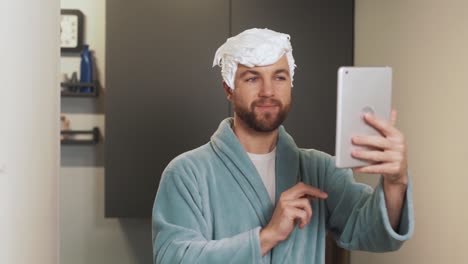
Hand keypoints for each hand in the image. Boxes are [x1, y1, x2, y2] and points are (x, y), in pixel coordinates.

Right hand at [259, 182, 327, 255]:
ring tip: (305, 221)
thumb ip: (300, 201)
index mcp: (286, 194)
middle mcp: (285, 196)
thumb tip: (314, 195)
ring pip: (306, 202)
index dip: (312, 189)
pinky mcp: (287, 211)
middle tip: (325, 196)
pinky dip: (305, 221)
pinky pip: (304, 213)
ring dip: (309, 213)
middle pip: (303, 188)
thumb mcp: (293, 208)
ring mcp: (285, 203)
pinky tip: (300, 226)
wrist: (274, 232)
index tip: (321, 194)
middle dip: (315, 192)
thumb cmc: (286, 222)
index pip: (301, 186)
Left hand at [350, 110, 407, 229]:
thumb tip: (392, 110)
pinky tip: (356, 167)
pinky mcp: (394, 169)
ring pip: (377, 155)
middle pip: (379, 142)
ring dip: (364, 154)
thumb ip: (388, 126)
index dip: (376, 121)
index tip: (366, 116)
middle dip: (365, 140)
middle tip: (353, 139)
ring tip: (353, 153)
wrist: (399, 171)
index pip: (386, 126)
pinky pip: (377, 168)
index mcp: (398, 136)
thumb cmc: (392, 151)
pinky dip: (366, 168)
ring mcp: (397, 158)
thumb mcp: (392, 138)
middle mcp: (399, 147)